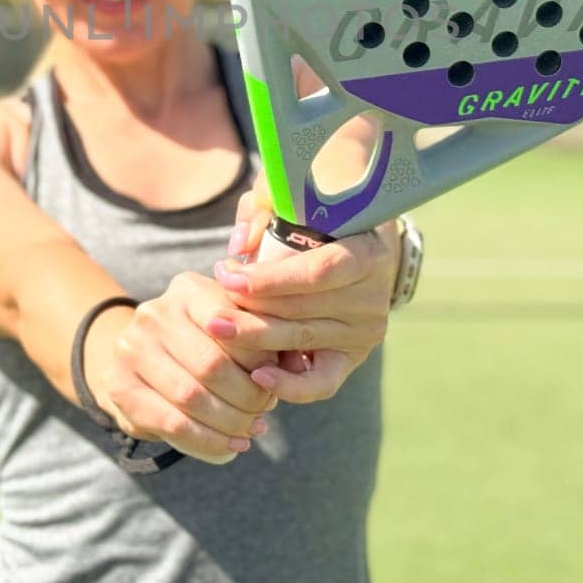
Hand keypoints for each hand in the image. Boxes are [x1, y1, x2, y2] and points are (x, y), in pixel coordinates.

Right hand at [93, 271, 277, 464]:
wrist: (144, 361)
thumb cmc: (206, 344)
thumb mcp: (235, 331)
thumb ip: (267, 341)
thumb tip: (295, 364)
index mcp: (189, 289)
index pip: (233, 324)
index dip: (260, 358)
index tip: (277, 378)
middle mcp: (155, 312)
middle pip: (212, 365)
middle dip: (248, 397)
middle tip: (265, 412)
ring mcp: (131, 348)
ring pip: (192, 398)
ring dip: (231, 422)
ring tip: (252, 430)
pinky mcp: (120, 385)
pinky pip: (172, 423)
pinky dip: (209, 442)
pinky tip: (232, 447)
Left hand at [207, 180, 401, 403]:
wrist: (361, 246)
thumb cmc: (321, 216)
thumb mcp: (296, 198)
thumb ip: (263, 208)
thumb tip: (238, 244)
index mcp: (368, 253)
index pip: (316, 272)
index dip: (269, 279)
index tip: (226, 276)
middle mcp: (372, 297)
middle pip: (301, 310)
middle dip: (250, 309)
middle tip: (209, 309)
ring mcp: (364, 332)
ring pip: (300, 339)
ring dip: (254, 336)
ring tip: (216, 329)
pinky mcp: (352, 357)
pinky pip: (322, 382)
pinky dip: (289, 384)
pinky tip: (257, 375)